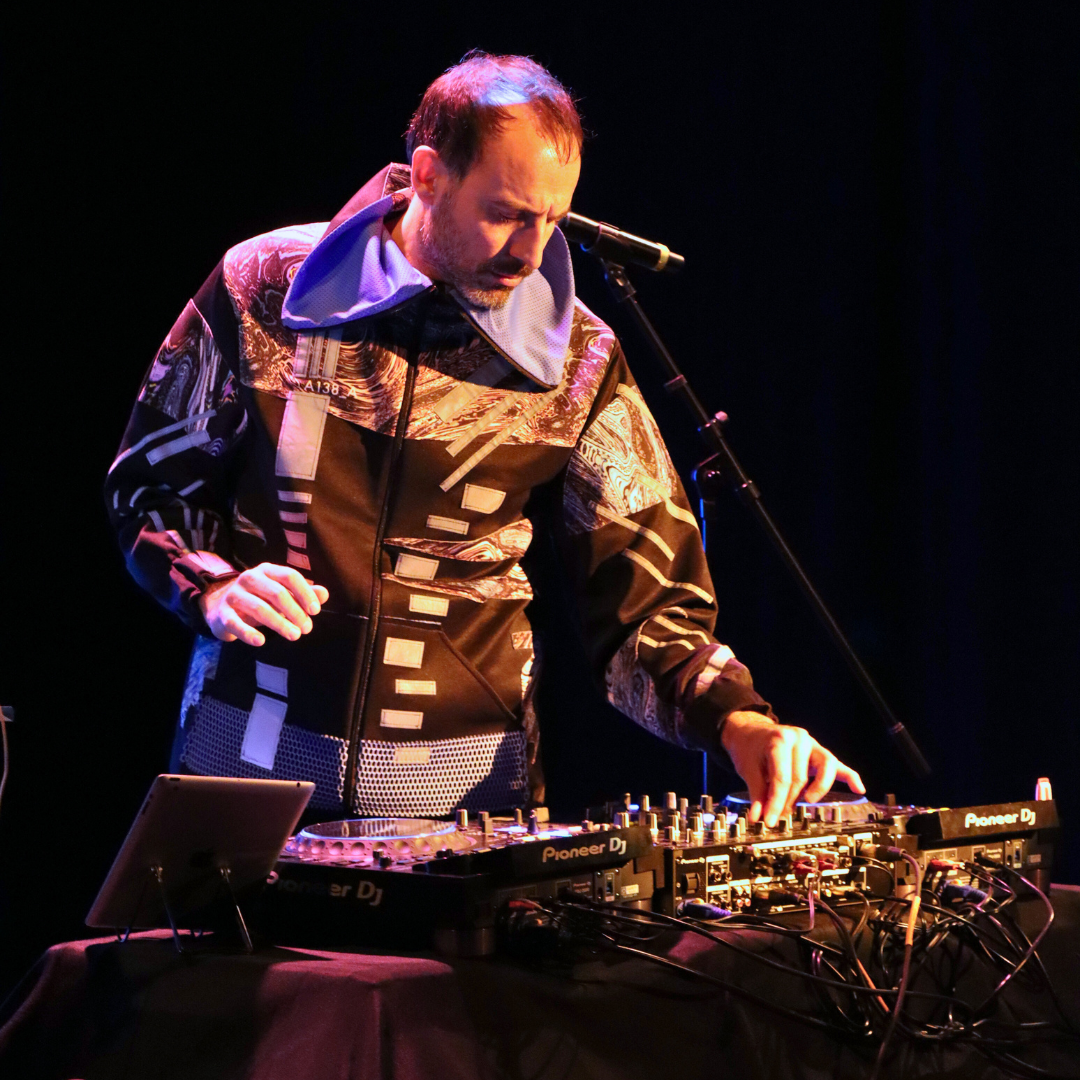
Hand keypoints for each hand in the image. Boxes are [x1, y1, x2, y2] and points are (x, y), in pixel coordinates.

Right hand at [199, 562, 328, 646]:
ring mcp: (234, 595)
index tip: (315, 611)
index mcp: (267, 571)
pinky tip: (261, 641)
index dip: (304, 593)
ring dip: (279, 623)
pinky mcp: (222, 613)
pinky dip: (248, 633)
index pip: (290, 576)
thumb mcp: (281, 594)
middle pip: (277, 592)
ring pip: (259, 608)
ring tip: (294, 636)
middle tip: (307, 628)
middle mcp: (249, 578)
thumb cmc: (258, 600)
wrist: (220, 608)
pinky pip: (236, 623)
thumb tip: (325, 594)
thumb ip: (303, 593)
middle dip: (295, 611)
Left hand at [720, 710, 864, 826]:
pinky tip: (858, 788)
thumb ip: (756, 793)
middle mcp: (799, 740)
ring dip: (818, 788)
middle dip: (790, 801)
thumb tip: (757, 817)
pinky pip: (839, 766)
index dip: (776, 803)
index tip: (770, 820)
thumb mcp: (748, 768)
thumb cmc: (751, 747)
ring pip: (826, 768)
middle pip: (801, 777)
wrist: (752, 731)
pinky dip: (850, 777)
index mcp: (780, 740)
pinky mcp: (820, 753)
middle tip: (780, 815)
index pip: (782, 778)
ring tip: (808, 801)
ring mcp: (813, 745)